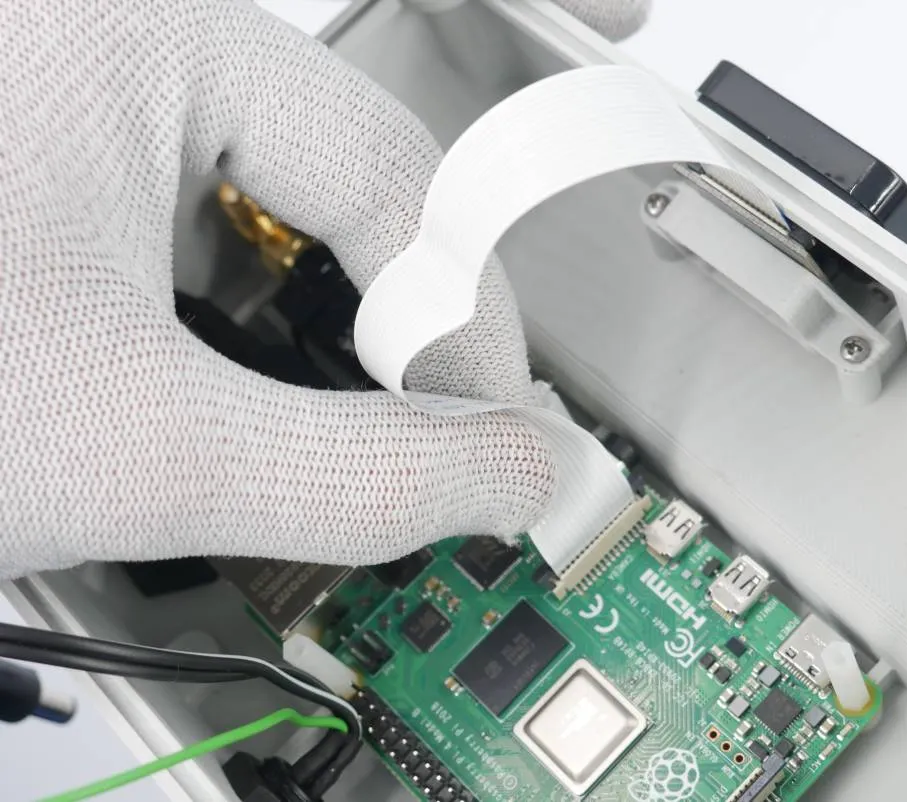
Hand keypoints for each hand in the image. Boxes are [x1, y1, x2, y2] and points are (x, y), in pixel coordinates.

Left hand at [0, 0, 647, 575]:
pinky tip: (240, 366)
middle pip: (347, 170)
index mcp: (131, 32)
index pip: (392, 166)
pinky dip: (245, 295)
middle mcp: (106, 30)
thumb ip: (355, 473)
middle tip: (454, 395)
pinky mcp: (50, 150)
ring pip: (278, 193)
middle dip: (406, 294)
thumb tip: (506, 474)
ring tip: (352, 395)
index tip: (486, 421)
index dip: (462, 312)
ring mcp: (72, 85)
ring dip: (326, 304)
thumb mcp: (135, 453)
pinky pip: (200, 208)